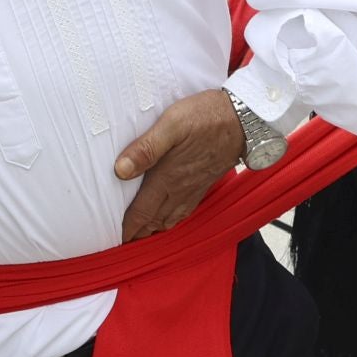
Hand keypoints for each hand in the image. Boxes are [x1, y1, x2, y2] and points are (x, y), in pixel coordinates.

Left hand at [115, 88, 245, 241]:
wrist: (245, 119)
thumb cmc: (207, 117)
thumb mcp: (173, 123)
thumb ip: (146, 148)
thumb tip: (120, 170)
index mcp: (167, 177)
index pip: (141, 212)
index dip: (126, 228)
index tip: (111, 238)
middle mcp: (180, 189)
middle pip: (153, 221)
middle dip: (136, 233)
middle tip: (120, 240)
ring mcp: (194, 189)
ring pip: (169, 219)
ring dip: (153, 229)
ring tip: (140, 232)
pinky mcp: (204, 184)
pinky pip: (184, 212)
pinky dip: (170, 220)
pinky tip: (167, 216)